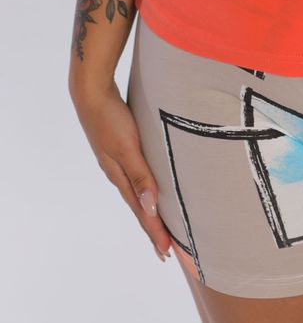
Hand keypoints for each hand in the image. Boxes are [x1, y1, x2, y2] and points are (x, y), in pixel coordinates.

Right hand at [69, 78, 171, 261]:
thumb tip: (151, 208)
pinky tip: (148, 187)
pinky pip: (137, 176)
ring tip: (158, 225)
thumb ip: (140, 176)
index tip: (166, 253)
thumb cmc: (111, 119)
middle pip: (139, 206)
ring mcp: (118, 161)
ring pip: (138, 192)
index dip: (154, 232)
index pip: (142, 212)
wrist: (92, 93)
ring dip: (149, 210)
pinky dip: (145, 188)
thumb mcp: (128, 148)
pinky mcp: (120, 147)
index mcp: (120, 176)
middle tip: (165, 250)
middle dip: (152, 228)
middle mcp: (119, 173)